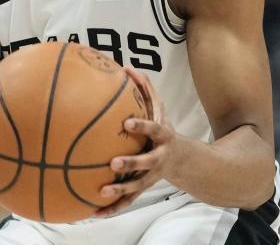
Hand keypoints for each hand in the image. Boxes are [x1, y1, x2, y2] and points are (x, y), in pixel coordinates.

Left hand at [94, 67, 177, 215]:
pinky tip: (93, 213)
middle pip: (147, 162)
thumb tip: (127, 67)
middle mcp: (160, 158)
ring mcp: (153, 176)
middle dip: (131, 163)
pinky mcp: (144, 188)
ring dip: (121, 190)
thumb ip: (146, 90)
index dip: (142, 126)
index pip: (154, 129)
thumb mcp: (160, 110)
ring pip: (137, 186)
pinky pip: (128, 200)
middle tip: (113, 163)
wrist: (185, 161)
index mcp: (163, 137)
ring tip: (102, 191)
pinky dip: (113, 208)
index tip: (126, 122)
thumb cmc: (164, 129)